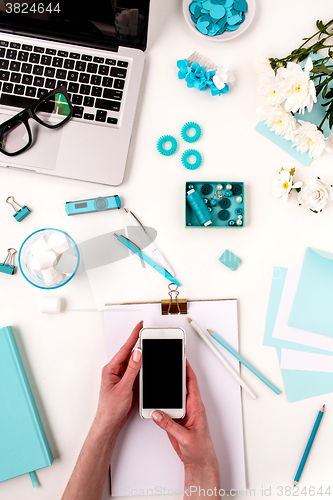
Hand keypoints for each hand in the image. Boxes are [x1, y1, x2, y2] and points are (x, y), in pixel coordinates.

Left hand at [94, 321, 142, 436]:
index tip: (140, 326)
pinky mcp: (129, 384)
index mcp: (111, 369)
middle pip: (131, 354)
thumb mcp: (123, 388)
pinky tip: (150, 368)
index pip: (125, 349)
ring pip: (136, 364)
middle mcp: (117, 371)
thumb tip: (137, 354)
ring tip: (152, 350)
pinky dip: (145, 370)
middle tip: (149, 335)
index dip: (133, 336)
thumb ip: (132, 370)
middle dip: (141, 344)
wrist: (110, 425)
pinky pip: (138, 373)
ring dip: (144, 359)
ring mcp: (123, 377)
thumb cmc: (110, 409)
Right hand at [151, 360, 218, 470]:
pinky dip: (160, 403)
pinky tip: (154, 400)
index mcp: (196, 406)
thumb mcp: (185, 437)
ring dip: (165, 389)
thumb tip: (157, 413)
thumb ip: (169, 425)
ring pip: (172, 396)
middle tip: (166, 362)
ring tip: (157, 378)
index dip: (187, 369)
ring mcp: (182, 413)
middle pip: (181, 385)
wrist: (199, 462)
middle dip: (174, 373)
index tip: (181, 357)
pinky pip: (167, 407)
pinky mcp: (175, 420)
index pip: (192, 382)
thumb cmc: (200, 450)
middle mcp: (189, 407)